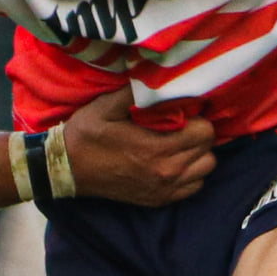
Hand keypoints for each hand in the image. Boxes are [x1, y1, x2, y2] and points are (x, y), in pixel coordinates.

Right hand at [63, 89, 216, 205]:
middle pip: (209, 151)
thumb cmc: (87, 134)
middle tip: (181, 127)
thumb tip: (160, 75)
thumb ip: (137, 91)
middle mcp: (166, 172)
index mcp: (157, 148)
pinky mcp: (159, 200)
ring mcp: (164, 189)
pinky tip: (172, 163)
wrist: (68, 168)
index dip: (197, 119)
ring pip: (204, 170)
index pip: (205, 132)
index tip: (182, 114)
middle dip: (199, 136)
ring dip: (197, 156)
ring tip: (179, 145)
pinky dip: (190, 175)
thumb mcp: (107, 105)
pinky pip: (193, 188)